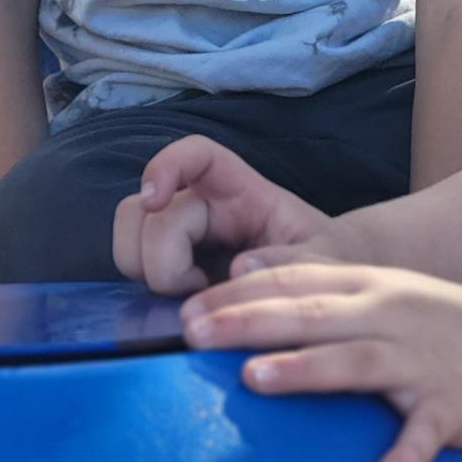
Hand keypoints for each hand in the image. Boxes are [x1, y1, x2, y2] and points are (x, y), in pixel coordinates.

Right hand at [112, 135, 330, 295]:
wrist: (329, 289)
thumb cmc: (326, 263)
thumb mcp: (324, 261)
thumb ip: (292, 264)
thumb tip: (240, 267)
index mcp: (245, 193)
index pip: (198, 155)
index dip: (167, 164)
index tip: (154, 199)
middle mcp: (207, 207)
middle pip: (149, 210)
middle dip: (161, 258)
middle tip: (198, 290)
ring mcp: (185, 236)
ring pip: (132, 233)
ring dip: (147, 270)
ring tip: (192, 297)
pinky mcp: (173, 265)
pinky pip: (134, 264)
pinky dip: (144, 285)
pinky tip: (185, 306)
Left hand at [179, 262, 461, 461]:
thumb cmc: (442, 324)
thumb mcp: (380, 290)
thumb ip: (317, 284)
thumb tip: (239, 271)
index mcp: (367, 290)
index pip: (292, 283)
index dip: (237, 294)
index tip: (184, 312)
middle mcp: (387, 318)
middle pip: (309, 316)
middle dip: (248, 322)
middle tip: (192, 334)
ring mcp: (420, 361)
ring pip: (355, 361)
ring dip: (305, 370)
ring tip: (255, 380)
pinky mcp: (454, 404)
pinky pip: (427, 431)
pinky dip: (409, 453)